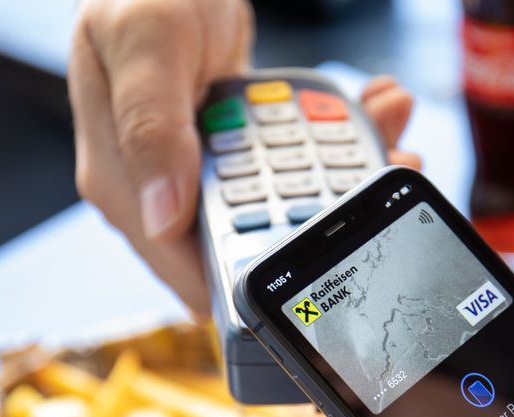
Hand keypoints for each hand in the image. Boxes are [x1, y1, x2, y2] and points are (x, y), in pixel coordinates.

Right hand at [69, 0, 417, 312]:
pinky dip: (332, 145)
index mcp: (122, 182)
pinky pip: (287, 171)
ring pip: (278, 210)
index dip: (257, 278)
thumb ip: (150, 125)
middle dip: (318, 222)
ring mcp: (196, 175)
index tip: (322, 261)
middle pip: (248, 244)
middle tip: (383, 175)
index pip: (189, 267)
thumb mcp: (147, 42)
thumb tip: (162, 217)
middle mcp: (157, 191)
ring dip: (340, 178)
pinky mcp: (228, 158)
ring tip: (390, 135)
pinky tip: (368, 111)